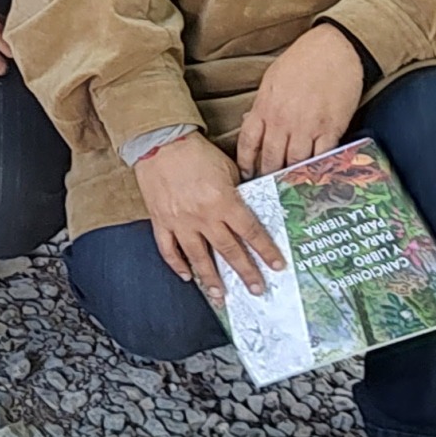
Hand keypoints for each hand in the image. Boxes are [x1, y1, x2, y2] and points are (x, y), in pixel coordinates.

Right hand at [135, 133, 285, 303]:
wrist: (159, 141)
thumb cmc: (195, 151)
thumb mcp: (226, 167)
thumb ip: (237, 191)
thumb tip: (247, 209)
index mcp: (223, 201)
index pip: (250, 232)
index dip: (265, 251)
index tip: (276, 265)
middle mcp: (203, 216)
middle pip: (229, 250)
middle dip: (245, 272)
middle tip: (257, 289)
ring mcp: (180, 221)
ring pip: (199, 257)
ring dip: (212, 279)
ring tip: (221, 296)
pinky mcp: (161, 220)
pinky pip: (168, 249)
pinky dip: (177, 265)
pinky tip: (187, 276)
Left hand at [237, 23, 364, 177]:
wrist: (333, 49)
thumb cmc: (302, 61)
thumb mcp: (272, 80)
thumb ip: (262, 105)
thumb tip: (252, 123)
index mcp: (265, 107)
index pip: (248, 142)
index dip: (246, 163)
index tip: (247, 176)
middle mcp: (283, 120)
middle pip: (271, 158)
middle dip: (269, 177)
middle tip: (269, 192)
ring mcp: (307, 126)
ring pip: (296, 162)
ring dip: (293, 178)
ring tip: (292, 193)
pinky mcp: (331, 129)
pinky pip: (322, 156)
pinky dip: (319, 170)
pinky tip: (316, 179)